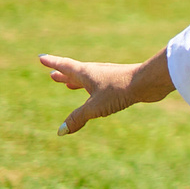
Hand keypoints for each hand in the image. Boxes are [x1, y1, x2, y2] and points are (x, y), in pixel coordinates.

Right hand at [41, 49, 172, 134]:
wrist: (148, 82)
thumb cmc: (119, 90)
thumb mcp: (95, 107)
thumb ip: (78, 118)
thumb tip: (60, 131)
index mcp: (86, 73)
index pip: (65, 66)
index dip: (52, 62)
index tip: (41, 56)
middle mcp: (96, 72)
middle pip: (75, 73)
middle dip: (63, 75)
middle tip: (52, 75)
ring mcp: (108, 77)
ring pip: (88, 79)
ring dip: (77, 82)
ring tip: (69, 84)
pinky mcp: (119, 84)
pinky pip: (100, 86)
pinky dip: (92, 89)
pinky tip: (97, 94)